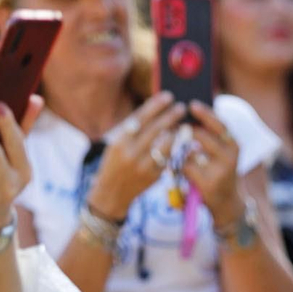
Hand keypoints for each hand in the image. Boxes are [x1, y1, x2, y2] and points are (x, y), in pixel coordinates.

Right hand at [86, 93, 185, 219]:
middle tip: (181, 107)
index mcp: (119, 142)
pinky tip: (178, 140)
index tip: (168, 96)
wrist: (110, 195)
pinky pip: (168, 159)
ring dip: (176, 132)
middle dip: (171, 116)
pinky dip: (174, 148)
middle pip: (155, 130)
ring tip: (182, 124)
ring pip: (166, 145)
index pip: (140, 118)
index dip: (155, 106)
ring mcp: (142, 166)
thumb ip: (132, 130)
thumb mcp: (116, 145)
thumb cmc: (114, 163)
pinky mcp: (152, 177)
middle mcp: (130, 154)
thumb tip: (155, 108)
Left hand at [180, 102, 242, 224]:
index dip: (206, 113)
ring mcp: (220, 171)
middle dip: (184, 130)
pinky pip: (185, 167)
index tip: (191, 104)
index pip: (220, 124)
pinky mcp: (208, 183)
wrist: (227, 203)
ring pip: (190, 151)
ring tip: (166, 143)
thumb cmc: (218, 171)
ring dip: (176, 147)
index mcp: (234, 145)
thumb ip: (210, 136)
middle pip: (202, 136)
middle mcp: (230, 157)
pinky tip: (171, 165)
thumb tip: (189, 112)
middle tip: (169, 125)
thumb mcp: (221, 153)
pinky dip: (176, 165)